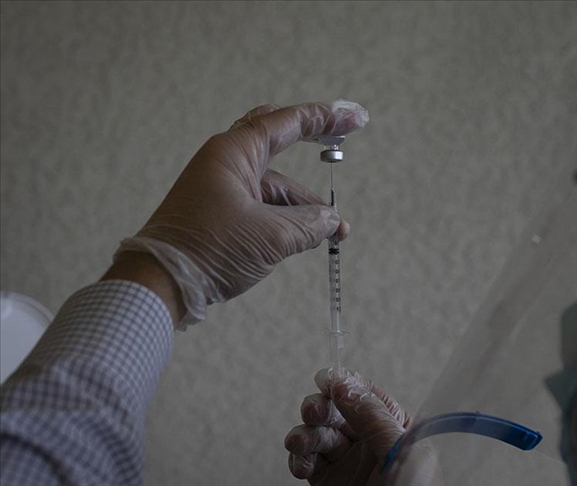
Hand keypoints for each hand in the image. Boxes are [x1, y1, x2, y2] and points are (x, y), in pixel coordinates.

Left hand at [114, 101, 367, 327]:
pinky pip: (263, 207)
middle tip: (340, 139)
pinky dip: (288, 219)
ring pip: (275, 186)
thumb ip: (309, 224)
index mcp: (233, 154)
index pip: (286, 123)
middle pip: (275, 139)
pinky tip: (310, 238)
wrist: (161, 283)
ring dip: (305, 205)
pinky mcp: (221, 214)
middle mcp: (227, 164)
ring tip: (336, 232)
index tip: (354, 118)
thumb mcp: (270, 237)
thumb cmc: (210, 249)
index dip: (324, 118)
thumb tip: (331, 222)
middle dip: (310, 141)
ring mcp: (222, 189)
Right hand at [284, 369, 410, 485]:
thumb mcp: (400, 451)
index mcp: (396, 429)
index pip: (368, 396)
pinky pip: (308, 463)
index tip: (326, 378)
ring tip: (298, 442)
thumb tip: (345, 385)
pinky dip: (298, 459)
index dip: (346, 384)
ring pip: (319, 435)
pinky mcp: (329, 482)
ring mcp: (349, 463)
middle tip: (313, 411)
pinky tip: (300, 462)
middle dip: (321, 407)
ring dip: (304, 434)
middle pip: (337, 412)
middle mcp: (370, 443)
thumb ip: (373, 419)